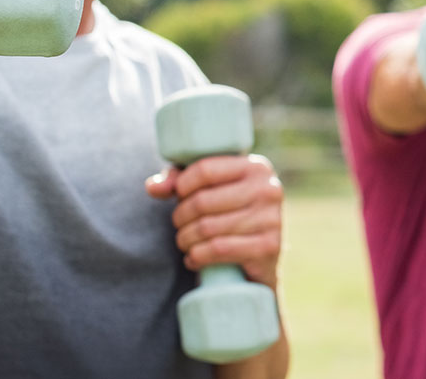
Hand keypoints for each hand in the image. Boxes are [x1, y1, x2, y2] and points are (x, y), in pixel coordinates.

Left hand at [145, 154, 284, 287]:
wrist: (261, 258)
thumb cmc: (229, 215)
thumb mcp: (210, 190)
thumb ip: (180, 181)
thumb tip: (153, 187)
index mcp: (256, 167)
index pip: (204, 169)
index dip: (181, 186)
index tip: (180, 197)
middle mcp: (269, 189)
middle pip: (202, 201)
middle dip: (180, 218)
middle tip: (180, 226)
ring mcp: (272, 218)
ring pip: (207, 228)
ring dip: (186, 240)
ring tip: (186, 243)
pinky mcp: (268, 246)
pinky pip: (218, 249)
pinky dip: (197, 256)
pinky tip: (194, 258)